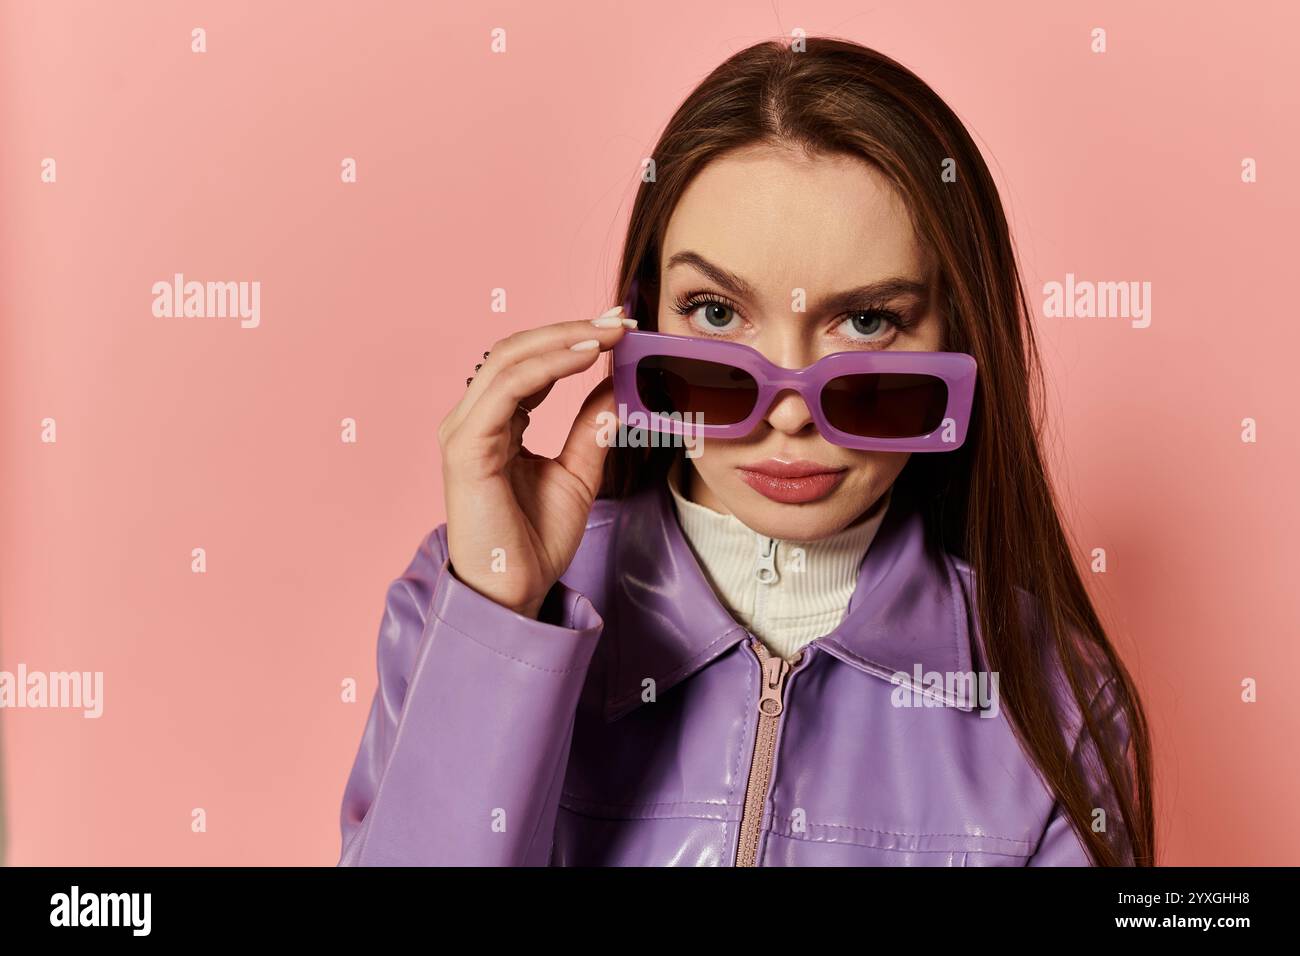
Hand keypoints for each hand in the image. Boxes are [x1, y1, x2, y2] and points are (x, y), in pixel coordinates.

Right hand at [437, 307, 631, 618]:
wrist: (514, 594)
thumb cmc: (535, 542)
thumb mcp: (578, 473)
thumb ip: (592, 427)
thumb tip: (619, 384)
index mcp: (496, 423)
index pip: (531, 364)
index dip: (573, 339)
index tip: (621, 327)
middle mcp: (474, 420)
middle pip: (517, 351)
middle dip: (572, 329)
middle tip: (621, 319)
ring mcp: (465, 431)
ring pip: (508, 360)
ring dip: (563, 339)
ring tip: (609, 333)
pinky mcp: (466, 447)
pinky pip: (506, 389)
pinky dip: (547, 366)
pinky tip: (585, 358)